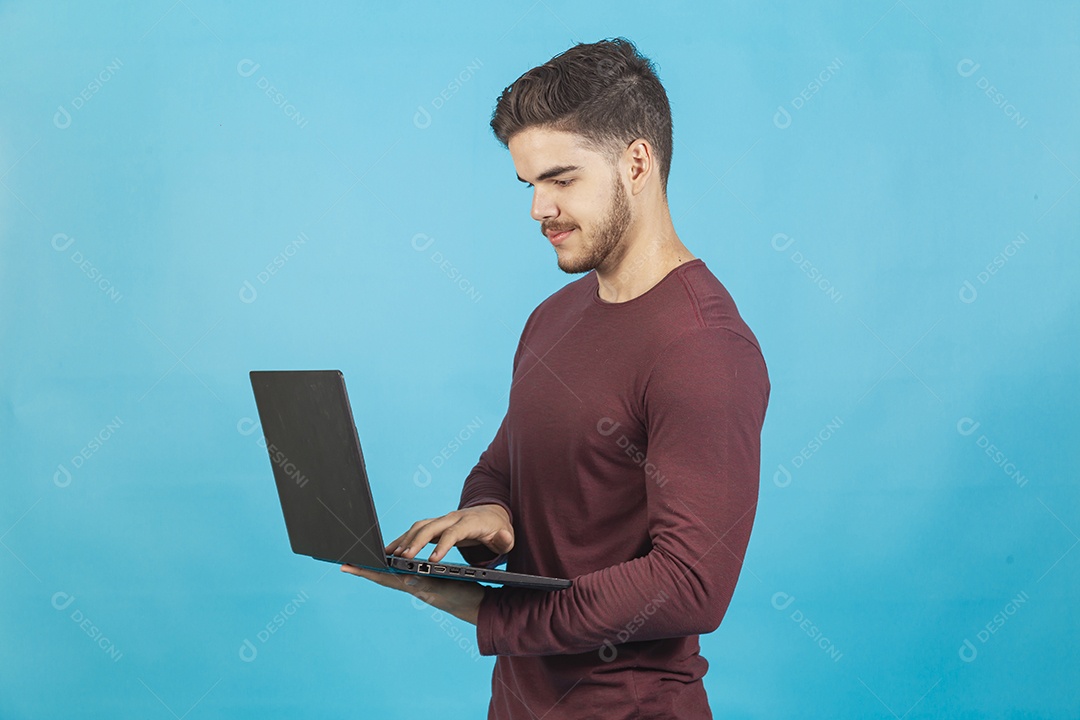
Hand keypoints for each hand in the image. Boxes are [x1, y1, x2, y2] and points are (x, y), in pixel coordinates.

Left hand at [340, 564, 483, 624]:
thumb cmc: (463, 597)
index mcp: (413, 585)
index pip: (384, 577)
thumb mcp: (445, 589)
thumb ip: (426, 584)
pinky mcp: (428, 580)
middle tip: (348, 562)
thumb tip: (406, 579)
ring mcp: (419, 584)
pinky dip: (396, 566)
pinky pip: (406, 572)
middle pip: (384, 575)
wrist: (478, 606)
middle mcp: (413, 585)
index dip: (365, 571)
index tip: (347, 565)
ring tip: (365, 562)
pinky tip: (394, 564)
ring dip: (378, 567)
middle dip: (366, 569)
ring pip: (393, 574)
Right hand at [384, 504, 513, 563]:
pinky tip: (392, 550)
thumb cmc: (499, 529)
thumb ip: (506, 539)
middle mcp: (453, 518)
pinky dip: (404, 538)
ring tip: (391, 555)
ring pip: (420, 526)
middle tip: (404, 558)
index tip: (433, 560)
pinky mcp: (436, 525)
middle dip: (416, 541)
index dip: (443, 545)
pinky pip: (417, 529)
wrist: (492, 514)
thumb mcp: (507, 536)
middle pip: (431, 527)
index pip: (454, 532)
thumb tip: (503, 538)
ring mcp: (443, 520)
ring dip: (405, 539)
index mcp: (470, 522)